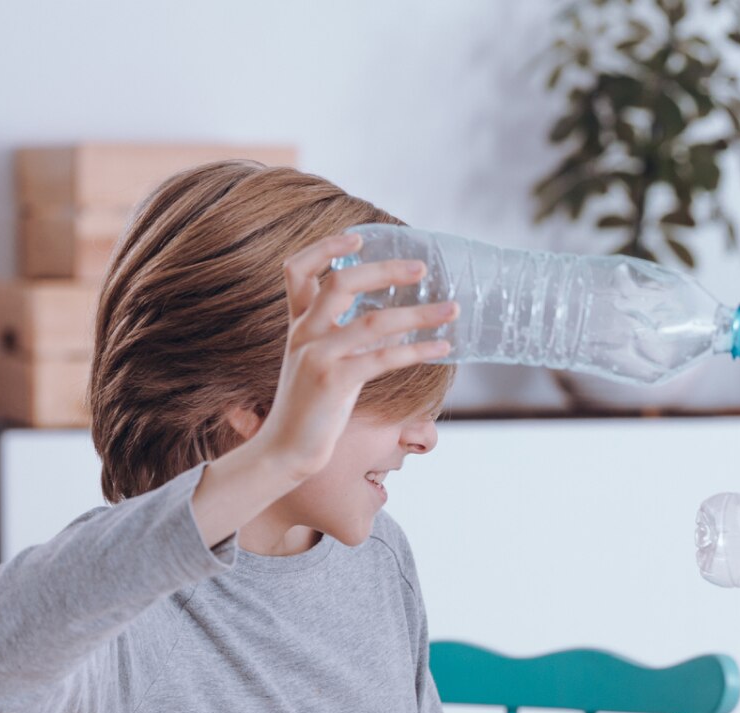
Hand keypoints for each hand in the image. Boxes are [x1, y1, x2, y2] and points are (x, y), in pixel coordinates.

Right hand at [251, 232, 456, 481]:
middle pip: (341, 283)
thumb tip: (394, 325)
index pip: (297, 270)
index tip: (358, 236)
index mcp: (299, 324)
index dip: (325, 248)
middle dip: (384, 270)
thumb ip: (347, 338)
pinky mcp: (334, 382)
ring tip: (452, 310)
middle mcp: (304, 334)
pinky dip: (418, 351)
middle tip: (421, 268)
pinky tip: (443, 348)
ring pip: (373, 322)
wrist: (287, 449)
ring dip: (419, 314)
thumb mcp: (323, 363)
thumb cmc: (312, 408)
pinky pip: (383, 358)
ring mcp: (317, 356)